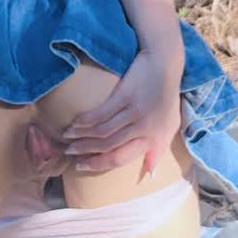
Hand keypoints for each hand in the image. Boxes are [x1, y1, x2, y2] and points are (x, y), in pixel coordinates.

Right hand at [60, 49, 182, 176]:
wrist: (165, 62)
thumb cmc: (167, 95)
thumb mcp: (169, 126)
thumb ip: (158, 150)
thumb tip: (150, 175)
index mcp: (154, 138)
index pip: (122, 158)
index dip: (100, 164)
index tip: (83, 166)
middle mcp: (145, 128)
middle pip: (109, 147)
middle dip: (86, 152)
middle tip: (70, 153)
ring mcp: (135, 112)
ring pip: (102, 132)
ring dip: (81, 137)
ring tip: (67, 138)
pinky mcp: (127, 95)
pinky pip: (101, 114)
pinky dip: (85, 121)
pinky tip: (75, 123)